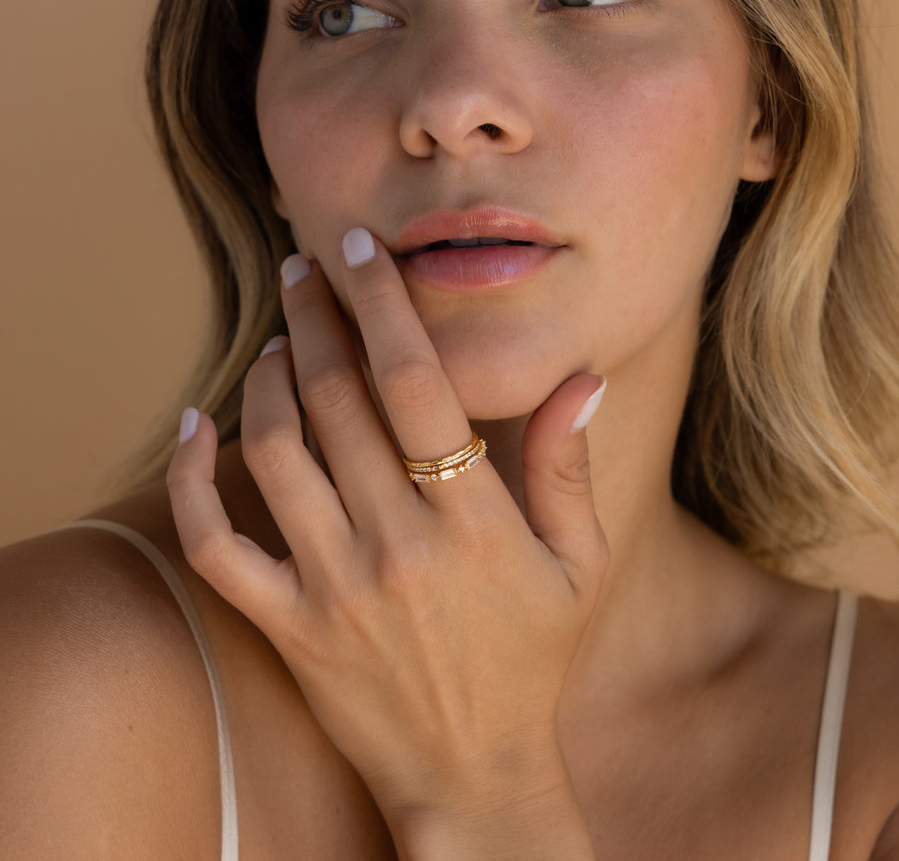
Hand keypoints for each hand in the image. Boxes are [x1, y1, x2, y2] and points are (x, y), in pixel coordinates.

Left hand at [167, 229, 606, 856]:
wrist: (476, 774)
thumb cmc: (533, 660)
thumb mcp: (578, 566)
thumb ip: (571, 468)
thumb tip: (582, 378)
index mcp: (473, 523)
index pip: (419, 386)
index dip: (385, 306)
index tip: (360, 250)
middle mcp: (396, 546)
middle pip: (336, 401)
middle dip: (315, 317)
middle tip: (304, 269)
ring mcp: (333, 589)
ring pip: (274, 453)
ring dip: (266, 379)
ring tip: (278, 338)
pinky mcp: (289, 627)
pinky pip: (218, 545)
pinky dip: (191, 479)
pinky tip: (194, 423)